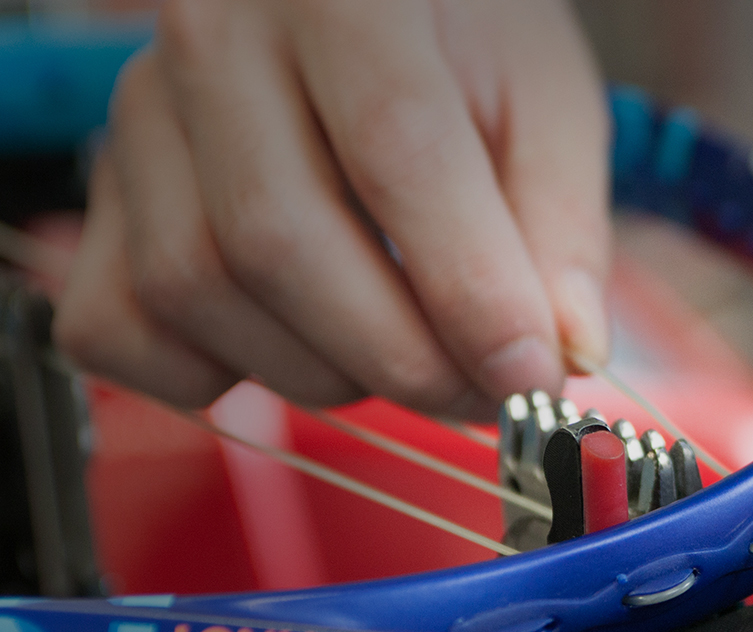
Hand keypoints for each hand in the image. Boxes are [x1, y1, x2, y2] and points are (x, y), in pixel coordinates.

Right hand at [56, 0, 609, 418]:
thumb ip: (562, 223)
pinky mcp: (108, 187)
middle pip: (278, 243)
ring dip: (320, 372)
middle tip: (482, 391)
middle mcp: (214, 37)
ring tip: (406, 357)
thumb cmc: (460, 40)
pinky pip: (116, 322)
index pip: (395, 154)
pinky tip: (294, 351)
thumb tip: (564, 352)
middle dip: (401, 359)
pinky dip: (203, 377)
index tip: (532, 379)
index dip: (469, 292)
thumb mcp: (546, 100)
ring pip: (196, 292)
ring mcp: (141, 115)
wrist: (355, 4)